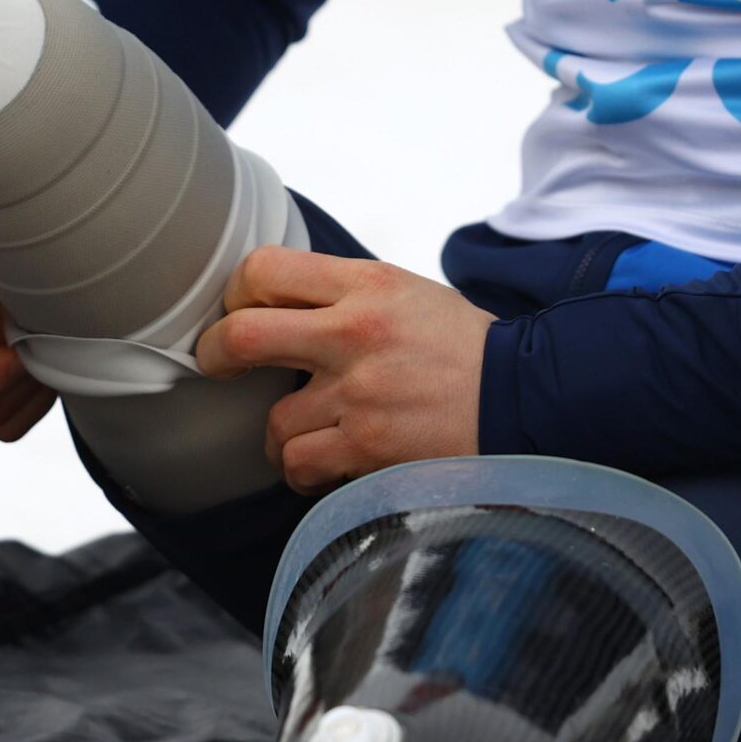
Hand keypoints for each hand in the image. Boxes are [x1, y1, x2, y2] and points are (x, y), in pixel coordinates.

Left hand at [194, 247, 493, 493]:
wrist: (527, 399)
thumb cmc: (463, 348)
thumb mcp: (408, 292)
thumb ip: (344, 293)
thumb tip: (279, 302)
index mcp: (367, 284)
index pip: (265, 269)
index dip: (236, 294)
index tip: (239, 312)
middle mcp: (356, 334)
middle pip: (242, 337)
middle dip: (214, 356)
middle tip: (216, 366)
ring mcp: (360, 395)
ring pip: (272, 422)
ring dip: (278, 434)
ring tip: (303, 434)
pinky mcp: (369, 447)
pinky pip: (300, 464)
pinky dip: (303, 471)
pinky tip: (322, 465)